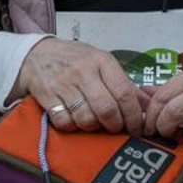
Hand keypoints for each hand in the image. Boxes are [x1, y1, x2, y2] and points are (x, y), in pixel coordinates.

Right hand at [12, 37, 143, 134]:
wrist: (36, 54)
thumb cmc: (74, 60)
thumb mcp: (101, 63)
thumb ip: (124, 84)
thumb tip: (147, 105)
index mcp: (102, 61)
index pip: (125, 93)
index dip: (134, 117)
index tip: (136, 128)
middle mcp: (84, 71)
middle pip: (107, 109)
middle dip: (115, 126)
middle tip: (115, 129)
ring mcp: (64, 83)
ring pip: (86, 119)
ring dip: (93, 127)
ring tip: (94, 122)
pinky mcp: (47, 95)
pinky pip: (65, 122)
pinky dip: (72, 127)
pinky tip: (74, 119)